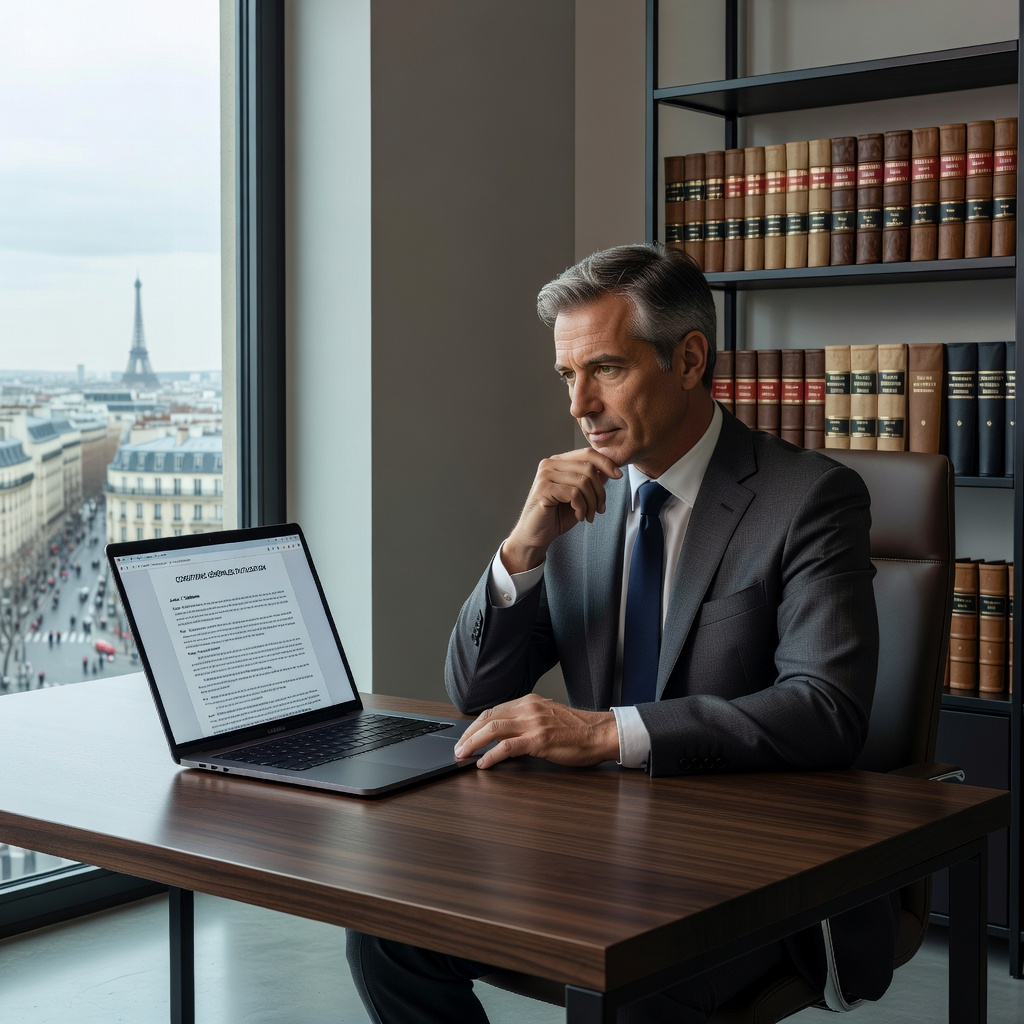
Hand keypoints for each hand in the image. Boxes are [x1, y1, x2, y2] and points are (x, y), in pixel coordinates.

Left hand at [454, 693, 618, 768]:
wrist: (601, 733)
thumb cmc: (579, 730)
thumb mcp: (549, 717)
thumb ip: (529, 720)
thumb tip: (507, 735)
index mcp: (530, 702)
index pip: (494, 711)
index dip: (476, 725)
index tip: (466, 736)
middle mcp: (529, 708)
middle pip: (488, 718)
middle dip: (468, 734)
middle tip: (458, 749)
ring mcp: (534, 723)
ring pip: (493, 729)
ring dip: (473, 743)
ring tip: (463, 755)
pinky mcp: (539, 740)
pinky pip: (508, 746)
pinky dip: (491, 755)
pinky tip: (484, 763)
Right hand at [501, 448, 621, 573]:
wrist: (535, 535)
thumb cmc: (556, 516)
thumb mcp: (580, 497)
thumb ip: (591, 482)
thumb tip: (610, 470)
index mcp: (558, 462)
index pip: (587, 453)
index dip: (606, 463)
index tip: (618, 476)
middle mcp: (550, 464)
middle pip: (588, 468)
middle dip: (600, 492)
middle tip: (600, 509)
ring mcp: (545, 475)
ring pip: (583, 481)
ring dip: (592, 503)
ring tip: (589, 516)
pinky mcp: (543, 489)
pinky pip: (574, 493)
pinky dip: (581, 507)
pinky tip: (579, 516)